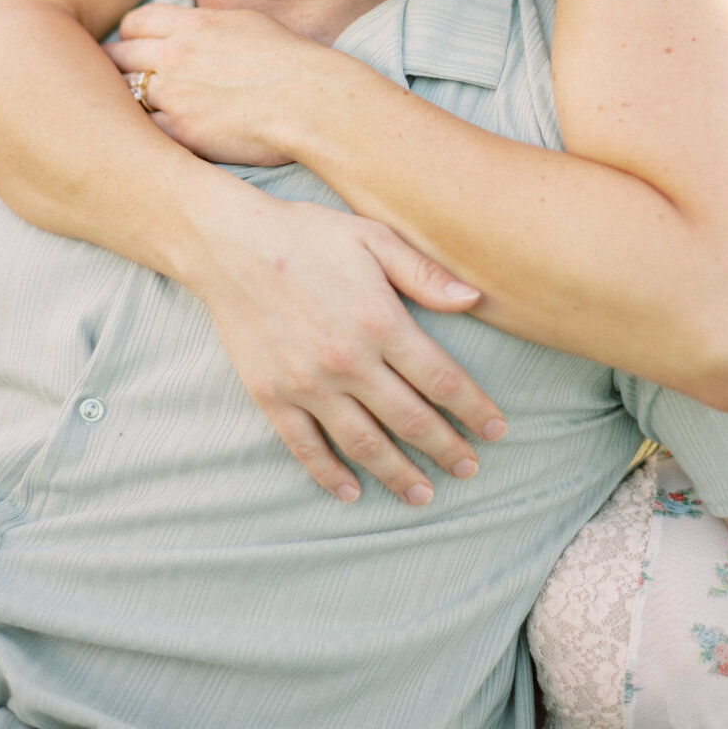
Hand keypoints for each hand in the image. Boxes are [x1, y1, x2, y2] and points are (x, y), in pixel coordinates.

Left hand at [107, 3, 316, 165]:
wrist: (311, 99)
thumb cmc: (290, 61)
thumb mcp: (247, 22)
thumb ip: (209, 24)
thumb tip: (193, 26)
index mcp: (193, 25)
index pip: (135, 22)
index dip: (129, 36)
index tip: (134, 48)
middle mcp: (176, 55)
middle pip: (118, 55)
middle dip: (116, 67)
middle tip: (119, 81)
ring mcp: (175, 94)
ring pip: (123, 93)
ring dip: (124, 100)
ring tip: (128, 110)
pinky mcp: (183, 132)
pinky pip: (142, 129)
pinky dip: (143, 132)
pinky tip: (149, 137)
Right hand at [179, 187, 505, 505]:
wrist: (230, 244)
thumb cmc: (308, 234)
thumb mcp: (373, 238)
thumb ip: (424, 274)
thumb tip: (475, 300)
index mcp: (382, 323)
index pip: (443, 380)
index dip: (474, 410)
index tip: (496, 430)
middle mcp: (349, 361)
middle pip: (412, 420)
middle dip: (447, 450)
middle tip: (469, 469)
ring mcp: (308, 384)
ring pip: (365, 444)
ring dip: (399, 474)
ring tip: (423, 494)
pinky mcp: (272, 396)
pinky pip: (306, 447)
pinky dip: (330, 475)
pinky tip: (351, 491)